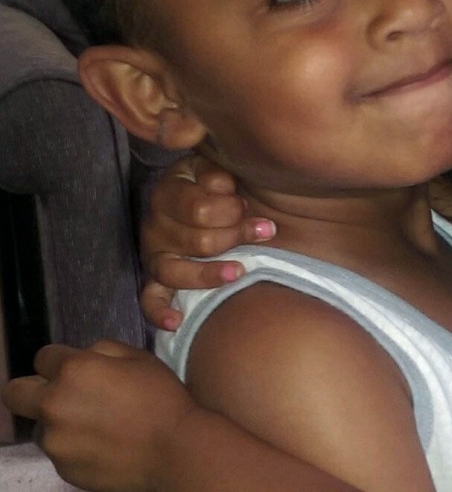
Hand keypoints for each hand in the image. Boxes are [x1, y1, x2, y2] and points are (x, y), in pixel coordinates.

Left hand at [1, 341, 193, 491]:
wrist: (177, 453)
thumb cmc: (163, 400)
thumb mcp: (139, 358)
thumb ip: (101, 351)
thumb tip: (83, 358)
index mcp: (72, 371)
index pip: (41, 358)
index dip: (61, 363)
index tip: (79, 373)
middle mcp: (53, 405)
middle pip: (13, 393)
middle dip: (31, 391)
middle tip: (62, 399)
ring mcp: (56, 442)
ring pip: (41, 427)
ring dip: (59, 424)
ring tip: (97, 431)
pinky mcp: (64, 470)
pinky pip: (60, 454)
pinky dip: (76, 450)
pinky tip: (105, 450)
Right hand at [141, 156, 275, 330]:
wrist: (218, 203)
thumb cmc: (224, 187)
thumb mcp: (219, 168)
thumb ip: (217, 172)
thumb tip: (223, 187)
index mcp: (169, 192)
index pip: (198, 209)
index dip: (230, 209)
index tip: (249, 205)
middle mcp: (155, 225)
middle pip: (196, 241)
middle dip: (234, 236)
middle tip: (260, 230)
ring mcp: (154, 255)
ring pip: (176, 271)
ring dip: (210, 274)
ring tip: (239, 271)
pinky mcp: (156, 280)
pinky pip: (150, 300)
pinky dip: (160, 313)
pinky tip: (176, 322)